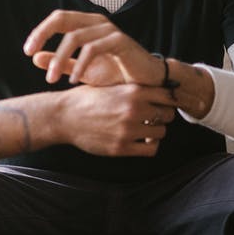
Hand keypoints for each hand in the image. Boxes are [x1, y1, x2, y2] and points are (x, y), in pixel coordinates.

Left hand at [23, 10, 161, 86]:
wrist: (148, 83)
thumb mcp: (83, 70)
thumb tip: (34, 56)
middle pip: (62, 18)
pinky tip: (72, 80)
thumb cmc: (117, 74)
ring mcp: (109, 30)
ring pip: (75, 36)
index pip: (58, 18)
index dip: (40, 31)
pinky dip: (80, 64)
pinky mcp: (121, 41)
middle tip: (29, 53)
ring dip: (60, 58)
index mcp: (87, 25)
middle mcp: (97, 22)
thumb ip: (61, 62)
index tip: (26, 50)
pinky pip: (93, 48)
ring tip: (52, 78)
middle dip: (43, 34)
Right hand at [55, 83, 177, 156]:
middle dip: (163, 115)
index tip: (167, 102)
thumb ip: (135, 89)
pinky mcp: (121, 147)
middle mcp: (134, 110)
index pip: (169, 95)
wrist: (63, 116)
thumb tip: (160, 90)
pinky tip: (141, 141)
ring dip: (155, 131)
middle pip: (168, 114)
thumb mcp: (112, 85)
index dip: (170, 99)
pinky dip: (149, 146)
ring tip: (145, 128)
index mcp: (133, 91)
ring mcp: (128, 130)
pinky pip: (150, 149)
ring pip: (161, 132)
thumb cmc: (87, 98)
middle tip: (154, 116)